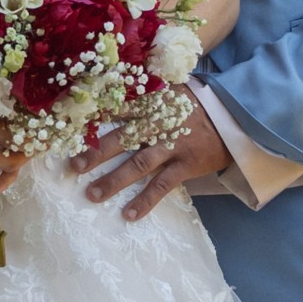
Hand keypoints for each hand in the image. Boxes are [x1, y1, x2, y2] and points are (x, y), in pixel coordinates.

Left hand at [80, 95, 235, 220]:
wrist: (232, 115)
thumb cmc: (193, 103)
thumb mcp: (167, 88)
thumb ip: (141, 91)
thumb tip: (109, 87)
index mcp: (149, 103)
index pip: (116, 108)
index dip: (93, 119)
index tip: (70, 128)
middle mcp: (156, 124)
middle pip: (121, 138)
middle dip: (96, 153)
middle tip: (73, 166)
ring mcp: (171, 145)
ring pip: (138, 164)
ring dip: (114, 180)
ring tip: (92, 194)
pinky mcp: (185, 165)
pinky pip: (162, 185)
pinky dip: (145, 200)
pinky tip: (129, 215)